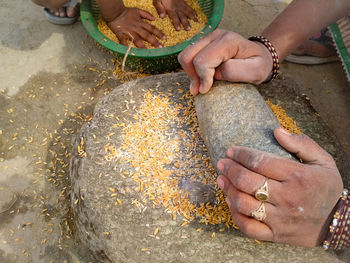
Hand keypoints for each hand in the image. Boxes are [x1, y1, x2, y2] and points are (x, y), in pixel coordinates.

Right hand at [107, 7, 165, 47]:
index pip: (151, 28)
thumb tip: (154, 18)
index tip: (164, 39)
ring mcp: (129, 32)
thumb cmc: (126, 11)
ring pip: (137, 39)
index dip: (158, 33)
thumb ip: (146, 14)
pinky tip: (128, 51)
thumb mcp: (137, 10)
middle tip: (160, 47)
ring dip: (142, 46)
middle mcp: (136, 28)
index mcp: (140, 23)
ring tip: (147, 52)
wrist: (114, 11)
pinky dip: (125, 46)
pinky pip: (123, 41)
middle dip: (154, 41)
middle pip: (146, 35)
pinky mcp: (121, 34)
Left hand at [153, 0, 197, 30]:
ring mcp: (181, 5)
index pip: (174, 17)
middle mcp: (177, 8)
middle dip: (185, 22)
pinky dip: (193, 12)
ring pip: (188, 12)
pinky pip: (189, 7)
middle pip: (182, 16)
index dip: (176, 23)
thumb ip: (160, 9)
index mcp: (170, 8)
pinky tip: (197, 15)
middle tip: (189, 29)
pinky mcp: (184, 2)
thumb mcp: (157, 1)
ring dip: (192, 18)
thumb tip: (162, 16)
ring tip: (197, 23)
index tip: (179, 29)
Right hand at [178, 29, 272, 95]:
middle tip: (201, 89)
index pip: (202, 61)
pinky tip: (202, 78)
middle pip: (188, 56)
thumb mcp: (255, 72)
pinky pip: (189, 56)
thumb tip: (215, 75)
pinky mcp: (205, 43)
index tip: (206, 90)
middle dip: (193, 75)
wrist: (261, 55)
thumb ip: (235, 72)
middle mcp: (215, 35)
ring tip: (201, 84)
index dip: (202, 78)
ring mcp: (208, 37)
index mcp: (227, 41)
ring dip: (190, 73)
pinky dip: (192, 70)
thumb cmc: (259, 64)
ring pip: (185, 56)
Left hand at [216, 127, 342, 246]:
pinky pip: (248, 227)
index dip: (241, 154)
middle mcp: (287, 198)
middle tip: (222, 163)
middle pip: (247, 181)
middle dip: (229, 169)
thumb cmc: (327, 188)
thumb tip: (277, 131)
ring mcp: (279, 219)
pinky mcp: (275, 234)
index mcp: (297, 177)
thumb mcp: (323, 161)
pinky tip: (230, 202)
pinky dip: (235, 215)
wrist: (337, 223)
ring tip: (221, 179)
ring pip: (243, 204)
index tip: (231, 150)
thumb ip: (301, 143)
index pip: (259, 161)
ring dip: (227, 189)